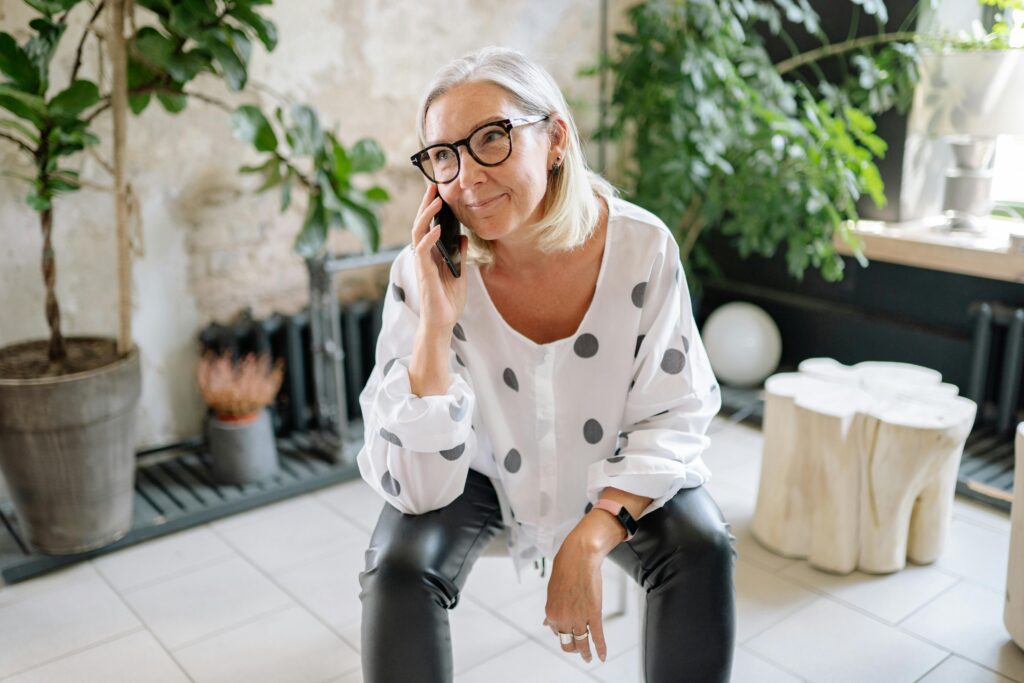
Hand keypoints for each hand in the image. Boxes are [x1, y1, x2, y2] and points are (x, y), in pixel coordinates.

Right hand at [411, 182, 467, 332]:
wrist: (443, 322)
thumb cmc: (448, 301)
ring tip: (436, 202)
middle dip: (426, 205)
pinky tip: (436, 230)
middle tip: (433, 186)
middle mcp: (424, 256)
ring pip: (418, 234)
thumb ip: (459, 255)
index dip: (432, 210)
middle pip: (421, 225)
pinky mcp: (424, 274)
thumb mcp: (460, 273)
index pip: (429, 226)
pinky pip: (423, 252)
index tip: (439, 193)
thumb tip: (461, 237)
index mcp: (432, 255)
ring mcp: (422, 264)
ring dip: (426, 217)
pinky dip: (429, 240)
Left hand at [542, 533, 607, 662]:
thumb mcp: (552, 591)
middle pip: (567, 643)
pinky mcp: (593, 614)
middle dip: (573, 648)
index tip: (568, 632)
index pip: (555, 631)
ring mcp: (578, 618)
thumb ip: (551, 609)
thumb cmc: (566, 569)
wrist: (579, 556)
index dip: (562, 632)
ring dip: (585, 653)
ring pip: (582, 643)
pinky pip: (597, 637)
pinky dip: (600, 649)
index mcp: (550, 612)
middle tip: (578, 650)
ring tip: (588, 658)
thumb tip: (545, 624)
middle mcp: (562, 619)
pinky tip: (602, 656)